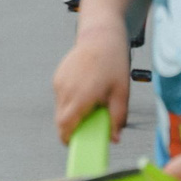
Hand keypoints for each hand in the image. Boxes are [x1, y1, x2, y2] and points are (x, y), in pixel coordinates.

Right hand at [52, 27, 132, 146]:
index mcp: (82, 96)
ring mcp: (60, 83)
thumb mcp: (121, 93)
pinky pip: (61, 96)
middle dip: (70, 128)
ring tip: (89, 106)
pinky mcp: (58, 77)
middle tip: (85, 129)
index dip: (66, 138)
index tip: (73, 144)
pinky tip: (85, 92)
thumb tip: (114, 139)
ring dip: (70, 114)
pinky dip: (70, 101)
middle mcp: (66, 90)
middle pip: (60, 120)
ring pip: (60, 108)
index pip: (65, 125)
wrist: (101, 36)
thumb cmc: (114, 64)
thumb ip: (117, 118)